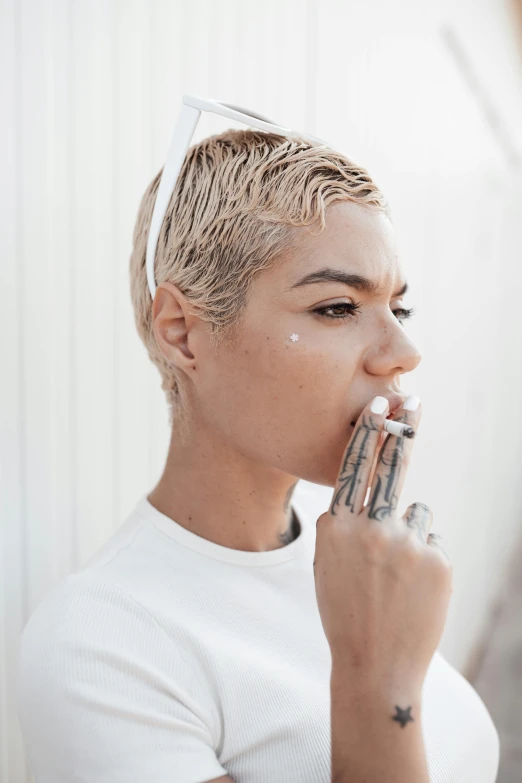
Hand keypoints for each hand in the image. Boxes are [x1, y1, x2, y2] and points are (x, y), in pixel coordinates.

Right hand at [313, 395, 452, 694]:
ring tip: (398, 578)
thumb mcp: (327, 564)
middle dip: (401, 429)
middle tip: (412, 399)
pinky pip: (431, 542)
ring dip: (409, 535)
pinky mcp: (437, 560)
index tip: (379, 404)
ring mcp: (407, 543)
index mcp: (338, 527)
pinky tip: (414, 590)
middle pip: (391, 465)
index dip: (367, 432)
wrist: (376, 665)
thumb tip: (366, 499)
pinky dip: (425, 560)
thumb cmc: (345, 613)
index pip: (354, 467)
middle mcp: (372, 528)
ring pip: (415, 515)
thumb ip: (342, 526)